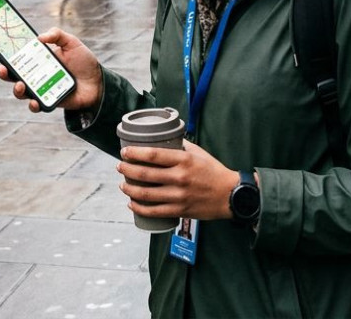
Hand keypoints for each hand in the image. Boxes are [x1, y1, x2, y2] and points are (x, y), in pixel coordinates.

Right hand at [0, 27, 101, 112]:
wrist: (99, 83)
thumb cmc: (83, 62)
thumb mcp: (71, 42)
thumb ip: (56, 34)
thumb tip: (40, 37)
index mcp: (38, 58)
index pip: (16, 54)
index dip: (2, 52)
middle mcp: (35, 73)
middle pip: (12, 74)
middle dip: (2, 72)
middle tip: (1, 68)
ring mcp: (40, 88)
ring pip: (20, 91)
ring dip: (16, 89)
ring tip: (20, 84)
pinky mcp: (47, 101)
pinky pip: (35, 105)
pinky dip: (32, 104)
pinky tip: (34, 101)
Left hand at [118, 140, 239, 221]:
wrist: (230, 195)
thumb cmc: (214, 171)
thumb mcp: (199, 153)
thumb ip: (181, 146)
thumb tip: (164, 139)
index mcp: (184, 160)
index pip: (153, 155)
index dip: (135, 153)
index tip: (124, 151)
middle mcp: (180, 178)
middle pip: (145, 174)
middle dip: (127, 169)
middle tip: (120, 166)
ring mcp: (179, 196)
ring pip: (146, 194)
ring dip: (129, 189)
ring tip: (122, 184)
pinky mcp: (180, 210)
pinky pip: (154, 211)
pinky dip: (139, 208)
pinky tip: (132, 204)